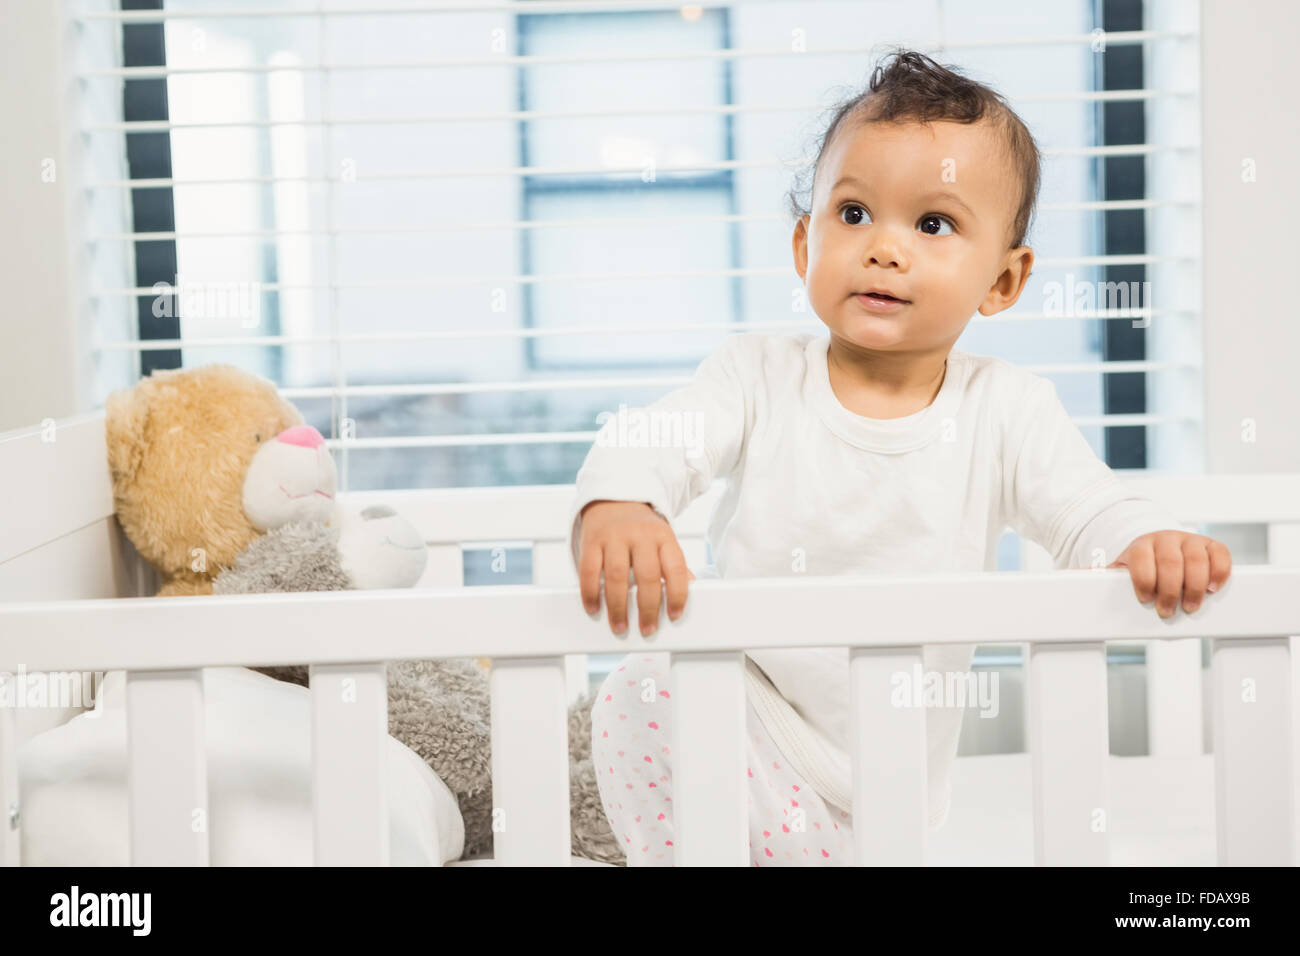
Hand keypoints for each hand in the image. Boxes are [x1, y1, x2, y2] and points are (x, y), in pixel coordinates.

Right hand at [577, 500, 693, 635]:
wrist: (613, 499)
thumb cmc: (641, 527)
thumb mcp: (663, 540)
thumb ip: (674, 564)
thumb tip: (690, 587)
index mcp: (663, 536)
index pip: (676, 568)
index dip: (677, 595)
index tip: (674, 615)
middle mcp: (640, 535)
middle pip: (647, 575)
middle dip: (647, 608)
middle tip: (647, 628)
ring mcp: (614, 537)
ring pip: (617, 576)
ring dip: (618, 606)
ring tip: (620, 625)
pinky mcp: (592, 540)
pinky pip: (589, 570)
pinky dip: (590, 592)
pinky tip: (594, 607)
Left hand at [1107, 531, 1231, 618]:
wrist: (1158, 548)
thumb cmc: (1140, 567)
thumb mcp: (1120, 571)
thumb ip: (1101, 577)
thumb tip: (1073, 580)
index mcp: (1140, 546)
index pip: (1141, 559)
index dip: (1144, 580)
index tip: (1144, 599)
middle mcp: (1165, 539)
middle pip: (1170, 562)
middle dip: (1169, 590)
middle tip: (1167, 611)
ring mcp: (1189, 540)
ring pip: (1196, 559)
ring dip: (1195, 585)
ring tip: (1191, 605)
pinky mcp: (1210, 545)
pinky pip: (1220, 553)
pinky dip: (1219, 571)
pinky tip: (1212, 588)